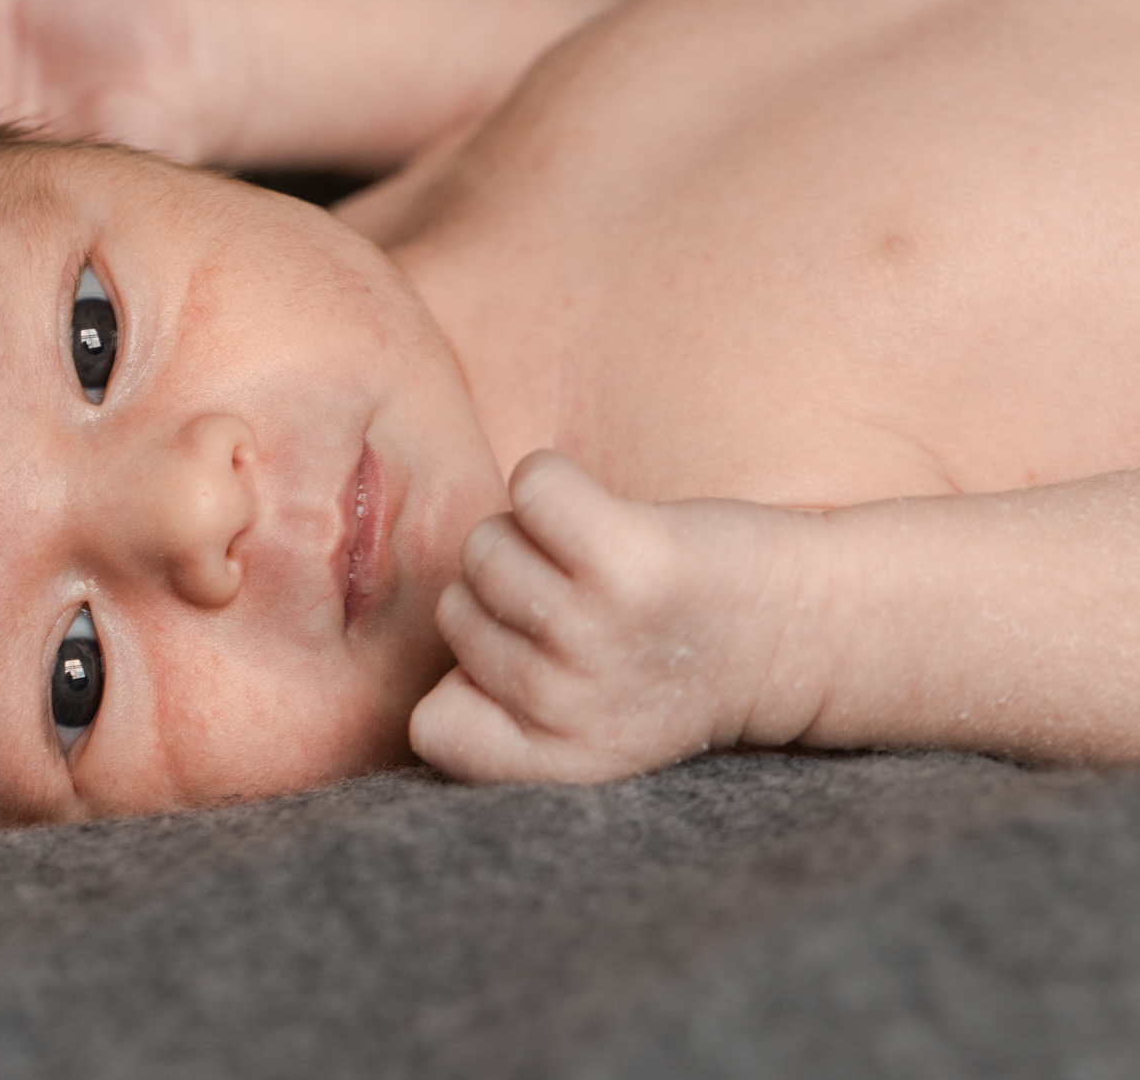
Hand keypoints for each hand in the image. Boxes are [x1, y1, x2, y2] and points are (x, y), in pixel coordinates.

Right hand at [410, 451, 833, 784]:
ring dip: (533, 535)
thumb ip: (502, 719)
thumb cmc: (681, 660)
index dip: (470, 683)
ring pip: (483, 545)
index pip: (431, 727)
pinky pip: (529, 486)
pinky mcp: (623, 559)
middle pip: (455, 611)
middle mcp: (567, 708)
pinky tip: (606, 513)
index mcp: (555, 763)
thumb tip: (433, 686)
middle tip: (596, 607)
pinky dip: (558, 480)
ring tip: (605, 564)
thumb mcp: (586, 726)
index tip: (542, 671)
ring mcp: (593, 632)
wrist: (813, 628)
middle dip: (510, 595)